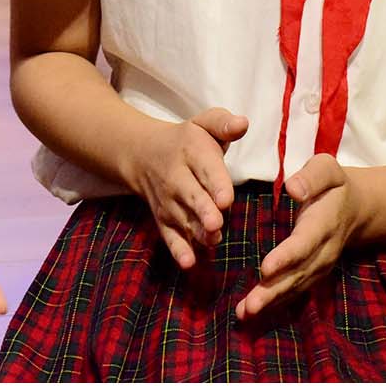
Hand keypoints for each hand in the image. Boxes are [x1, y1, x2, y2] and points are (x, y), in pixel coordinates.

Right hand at [118, 108, 248, 268]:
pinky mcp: (163, 220)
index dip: (215, 184)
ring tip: (212, 241)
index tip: (225, 198)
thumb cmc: (187, 140)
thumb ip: (223, 123)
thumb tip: (243, 123)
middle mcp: (177, 178)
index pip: (205, 168)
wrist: (142, 154)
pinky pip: (169, 236)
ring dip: (196, 232)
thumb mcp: (204, 124)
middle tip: (215, 223)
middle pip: (191, 195)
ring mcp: (168, 201)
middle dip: (202, 210)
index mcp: (190, 151)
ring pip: (183, 219)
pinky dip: (178, 250)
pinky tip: (188, 263)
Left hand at [235, 154, 365, 321]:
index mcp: (324, 223)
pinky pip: (294, 291)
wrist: (357, 209)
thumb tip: (293, 188)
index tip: (266, 267)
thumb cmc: (334, 185)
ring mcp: (320, 266)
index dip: (287, 256)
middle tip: (249, 304)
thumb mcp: (327, 169)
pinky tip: (250, 313)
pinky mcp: (313, 274)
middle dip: (273, 290)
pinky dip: (274, 303)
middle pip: (298, 273)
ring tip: (245, 313)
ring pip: (295, 287)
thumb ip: (312, 176)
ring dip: (270, 302)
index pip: (305, 243)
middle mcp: (323, 250)